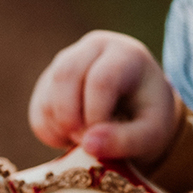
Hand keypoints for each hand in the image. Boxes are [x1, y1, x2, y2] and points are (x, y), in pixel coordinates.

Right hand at [28, 30, 178, 169]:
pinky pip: (39, 108)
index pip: (102, 79)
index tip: (101, 139)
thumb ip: (127, 140)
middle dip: (70, 117)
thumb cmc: (149, 117)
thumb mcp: (153, 133)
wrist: (140, 109)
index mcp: (126, 55)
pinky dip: (49, 131)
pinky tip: (72, 139)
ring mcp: (69, 61)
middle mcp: (94, 48)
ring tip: (85, 141)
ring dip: (60, 126)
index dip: (96, 114)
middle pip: (66, 74)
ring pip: (49, 91)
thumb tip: (88, 143)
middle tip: (84, 143)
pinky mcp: (50, 81)